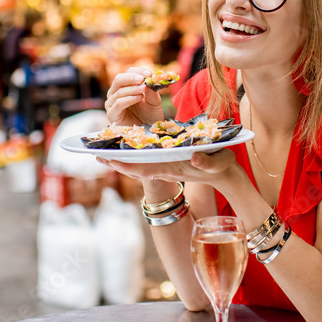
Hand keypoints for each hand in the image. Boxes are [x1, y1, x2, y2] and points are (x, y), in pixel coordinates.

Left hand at [98, 148, 239, 189]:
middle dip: (117, 162)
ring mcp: (166, 166)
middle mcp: (165, 169)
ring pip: (139, 163)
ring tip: (104, 150)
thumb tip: (195, 158)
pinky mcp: (169, 162)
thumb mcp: (219, 163)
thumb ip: (208, 162)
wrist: (226, 174)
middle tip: (96, 154)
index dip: (127, 166)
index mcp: (173, 169)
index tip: (109, 161)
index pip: (145, 170)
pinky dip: (134, 154)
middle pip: (136, 167)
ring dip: (122, 158)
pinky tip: (125, 146)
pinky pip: (147, 159)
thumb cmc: (223, 168)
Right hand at [104, 66, 163, 126]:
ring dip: (133, 89)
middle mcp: (116, 93)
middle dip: (131, 78)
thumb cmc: (150, 115)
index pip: (128, 73)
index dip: (138, 71)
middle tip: (142, 79)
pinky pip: (118, 103)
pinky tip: (139, 98)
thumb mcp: (154, 100)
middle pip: (119, 79)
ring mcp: (112, 104)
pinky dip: (128, 99)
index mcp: (125, 86)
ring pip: (119, 91)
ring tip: (144, 89)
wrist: (149, 132)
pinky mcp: (112, 114)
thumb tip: (149, 78)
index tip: (149, 73)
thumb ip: (151, 90)